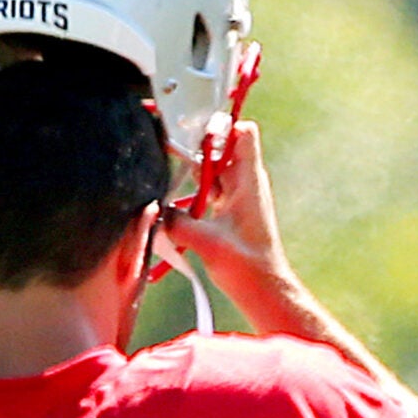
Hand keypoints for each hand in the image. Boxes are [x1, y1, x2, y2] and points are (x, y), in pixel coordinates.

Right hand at [158, 123, 294, 311]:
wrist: (263, 290)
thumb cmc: (248, 267)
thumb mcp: (205, 241)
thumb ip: (175, 222)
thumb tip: (154, 211)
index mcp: (248, 181)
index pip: (243, 133)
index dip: (221, 126)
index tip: (195, 135)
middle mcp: (246, 184)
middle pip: (222, 149)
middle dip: (198, 150)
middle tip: (174, 155)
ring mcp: (239, 198)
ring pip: (214, 171)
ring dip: (195, 174)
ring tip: (174, 182)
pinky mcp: (231, 212)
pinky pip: (212, 191)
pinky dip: (196, 193)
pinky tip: (179, 206)